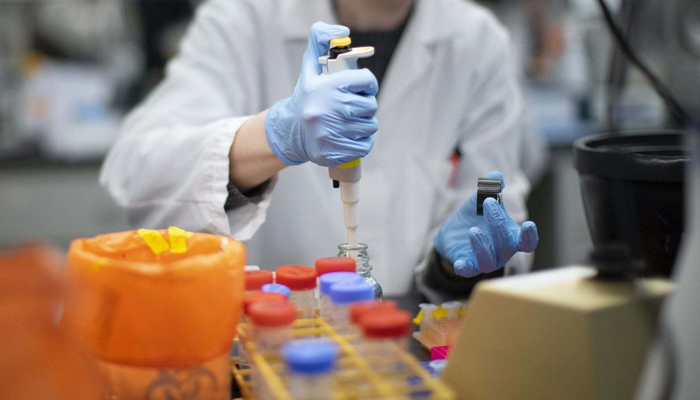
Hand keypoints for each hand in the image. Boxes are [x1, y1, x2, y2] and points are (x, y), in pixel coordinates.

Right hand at [265, 22, 378, 166]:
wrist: (290, 131)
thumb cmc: (306, 97)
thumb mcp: (310, 68)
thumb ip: (319, 41)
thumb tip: (340, 29)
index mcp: (325, 86)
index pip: (366, 80)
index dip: (368, 84)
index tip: (363, 89)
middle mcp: (327, 109)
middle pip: (370, 106)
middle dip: (365, 107)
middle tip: (354, 108)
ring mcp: (330, 132)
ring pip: (370, 126)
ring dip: (365, 125)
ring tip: (351, 123)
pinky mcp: (332, 151)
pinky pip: (364, 146)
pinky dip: (363, 143)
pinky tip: (352, 137)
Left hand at [433, 171, 538, 277]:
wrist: (454, 234)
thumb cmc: (476, 217)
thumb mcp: (481, 201)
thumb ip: (490, 190)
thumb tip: (496, 175)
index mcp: (511, 237)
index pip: (526, 242)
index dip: (529, 236)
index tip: (528, 224)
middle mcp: (501, 252)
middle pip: (506, 245)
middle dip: (498, 223)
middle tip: (489, 202)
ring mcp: (484, 261)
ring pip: (489, 262)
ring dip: (482, 246)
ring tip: (473, 230)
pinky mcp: (467, 265)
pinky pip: (467, 271)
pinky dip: (464, 267)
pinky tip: (460, 262)